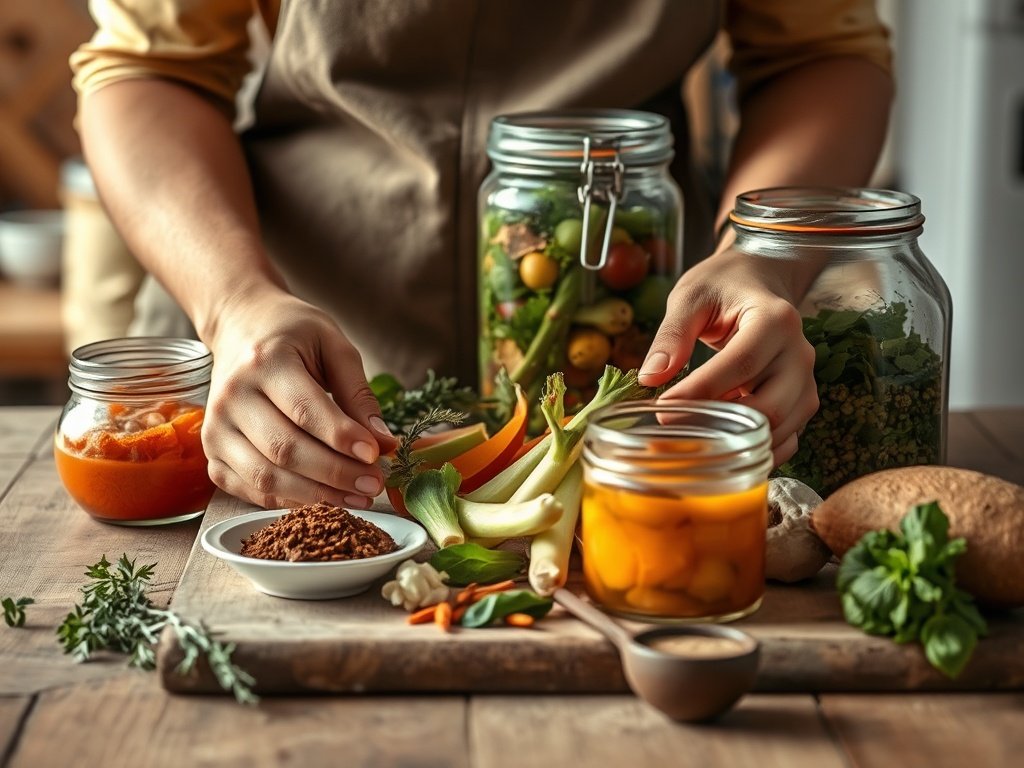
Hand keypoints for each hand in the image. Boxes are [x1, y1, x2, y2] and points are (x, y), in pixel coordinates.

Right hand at [201, 287, 397, 508]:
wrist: (240, 327)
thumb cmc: (293, 334)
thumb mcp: (333, 346)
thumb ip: (358, 393)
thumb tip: (383, 442)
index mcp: (264, 362)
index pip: (305, 410)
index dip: (342, 438)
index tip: (375, 455)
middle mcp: (232, 397)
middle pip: (286, 450)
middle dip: (336, 474)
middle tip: (374, 484)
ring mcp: (215, 429)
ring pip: (267, 478)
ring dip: (317, 496)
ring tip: (357, 498)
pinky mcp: (212, 454)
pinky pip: (250, 490)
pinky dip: (290, 502)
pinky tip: (324, 500)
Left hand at [637, 247, 818, 466]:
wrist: (760, 280)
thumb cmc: (724, 285)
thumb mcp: (690, 297)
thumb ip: (672, 334)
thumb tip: (651, 377)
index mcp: (775, 320)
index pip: (741, 364)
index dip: (702, 391)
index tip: (663, 408)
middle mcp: (799, 353)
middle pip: (769, 406)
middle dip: (719, 424)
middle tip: (673, 429)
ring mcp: (805, 380)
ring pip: (781, 428)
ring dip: (738, 442)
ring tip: (692, 440)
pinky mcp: (801, 400)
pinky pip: (787, 438)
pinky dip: (757, 450)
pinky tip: (722, 447)